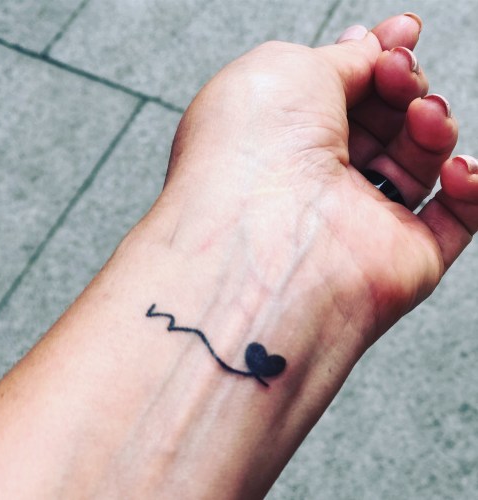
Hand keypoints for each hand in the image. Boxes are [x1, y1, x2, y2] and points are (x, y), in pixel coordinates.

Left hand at [155, 14, 477, 349]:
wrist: (263, 238)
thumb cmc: (251, 153)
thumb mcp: (286, 69)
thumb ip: (338, 59)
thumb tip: (370, 48)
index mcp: (285, 140)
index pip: (345, 96)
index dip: (378, 60)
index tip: (400, 36)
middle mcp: (319, 183)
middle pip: (385, 123)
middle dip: (403, 85)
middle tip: (398, 72)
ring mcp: (360, 221)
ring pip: (420, 162)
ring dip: (433, 125)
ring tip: (422, 114)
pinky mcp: (402, 259)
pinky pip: (454, 220)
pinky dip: (471, 187)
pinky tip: (457, 168)